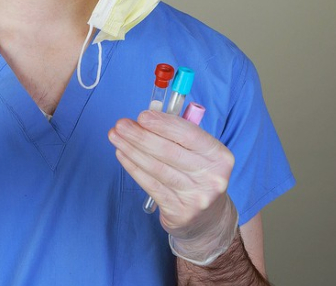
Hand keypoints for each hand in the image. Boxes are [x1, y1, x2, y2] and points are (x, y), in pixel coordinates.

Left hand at [109, 109, 240, 264]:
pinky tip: (122, 155)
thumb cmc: (199, 176)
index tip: (142, 115)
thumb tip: (147, 118)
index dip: (164, 124)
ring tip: (115, 136)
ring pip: (157, 168)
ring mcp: (195, 196)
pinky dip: (133, 168)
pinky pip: (151, 185)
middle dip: (141, 136)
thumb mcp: (200, 154)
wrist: (208, 218)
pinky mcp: (179, 212)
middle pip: (169, 152)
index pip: (190, 135)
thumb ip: (178, 135)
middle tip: (121, 125)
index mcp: (220, 157)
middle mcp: (211, 177)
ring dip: (132, 150)